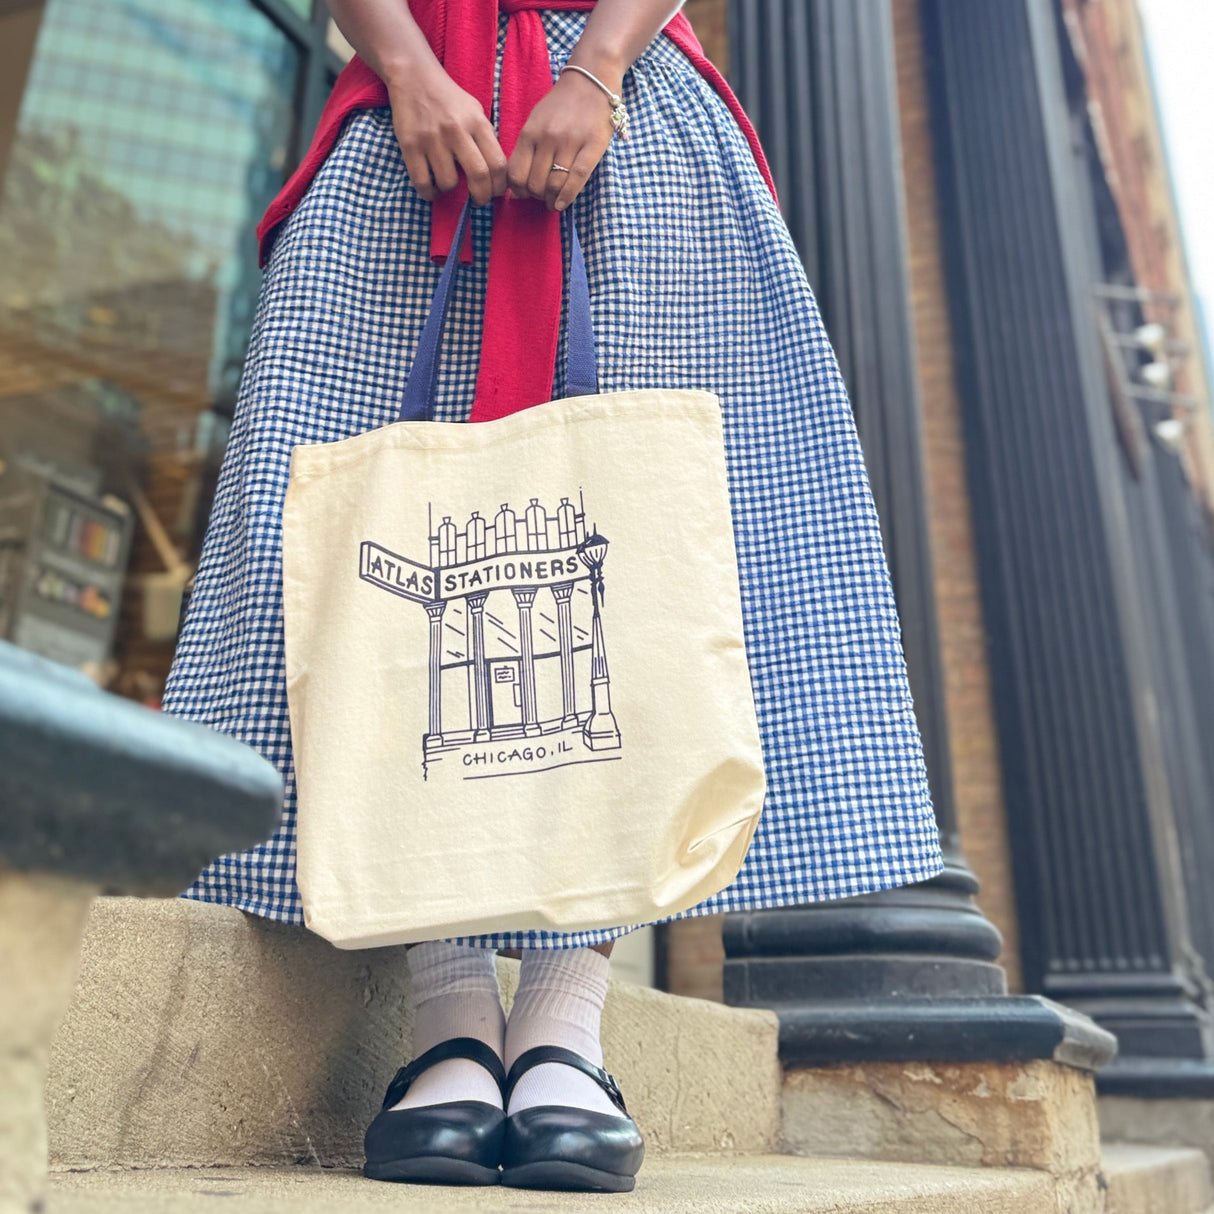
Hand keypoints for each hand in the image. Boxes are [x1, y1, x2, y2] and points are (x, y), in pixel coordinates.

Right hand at [387, 63, 507, 205]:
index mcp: (477, 123)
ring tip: (448, 182)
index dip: (500, 186)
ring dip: (450, 190)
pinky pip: (422, 182)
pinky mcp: (410, 145)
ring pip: (449, 183)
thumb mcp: (475, 111)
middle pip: (479, 176)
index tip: (495, 192)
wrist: (414, 77)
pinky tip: (433, 188)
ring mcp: (432, 139)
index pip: (498, 163)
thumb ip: (486, 139)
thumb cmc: (449, 99)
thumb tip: (496, 174)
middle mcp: (456, 131)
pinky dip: (430, 193)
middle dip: (482, 197)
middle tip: (479, 201)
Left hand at [507, 69, 617, 211]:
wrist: (592, 79)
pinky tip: (561, 204)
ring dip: (550, 199)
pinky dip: (566, 197)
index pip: (515, 173)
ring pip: (553, 184)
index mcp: (530, 132)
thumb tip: (515, 189)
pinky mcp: (591, 147)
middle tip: (542, 196)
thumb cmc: (562, 105)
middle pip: (534, 183)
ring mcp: (569, 143)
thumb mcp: (536, 121)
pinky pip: (575, 180)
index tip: (523, 194)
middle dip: (536, 195)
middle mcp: (547, 138)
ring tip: (552, 200)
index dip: (517, 190)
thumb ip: (526, 151)